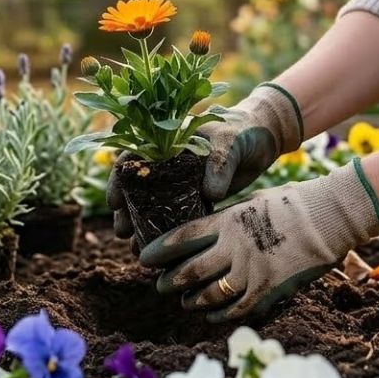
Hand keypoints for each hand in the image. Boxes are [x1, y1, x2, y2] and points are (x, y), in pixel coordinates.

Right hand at [107, 84, 303, 238]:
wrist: (264, 137)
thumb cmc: (243, 130)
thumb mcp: (229, 142)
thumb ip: (219, 163)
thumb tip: (210, 194)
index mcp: (166, 143)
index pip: (132, 159)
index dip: (118, 180)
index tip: (114, 203)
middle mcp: (167, 163)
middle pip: (137, 188)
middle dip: (126, 211)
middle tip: (121, 233)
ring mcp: (181, 182)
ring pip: (154, 205)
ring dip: (142, 225)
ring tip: (134, 247)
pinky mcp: (196, 198)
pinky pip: (177, 216)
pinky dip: (168, 231)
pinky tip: (161, 247)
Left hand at [139, 162, 378, 321]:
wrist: (330, 216)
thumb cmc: (292, 203)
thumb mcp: (252, 202)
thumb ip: (227, 218)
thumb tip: (205, 229)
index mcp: (227, 221)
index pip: (182, 238)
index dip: (159, 250)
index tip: (144, 257)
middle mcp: (234, 247)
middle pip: (190, 270)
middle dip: (170, 281)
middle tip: (159, 285)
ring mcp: (251, 271)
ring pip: (210, 294)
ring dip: (192, 300)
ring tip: (184, 302)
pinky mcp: (268, 290)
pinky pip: (237, 308)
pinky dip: (220, 314)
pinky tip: (211, 315)